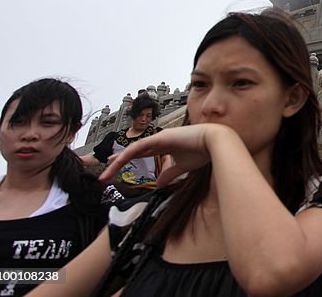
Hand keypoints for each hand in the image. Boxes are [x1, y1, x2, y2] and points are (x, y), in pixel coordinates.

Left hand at [99, 123, 239, 186]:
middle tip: (106, 169)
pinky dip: (126, 156)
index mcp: (166, 145)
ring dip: (118, 162)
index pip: (143, 152)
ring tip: (106, 174)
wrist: (216, 142)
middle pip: (135, 150)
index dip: (130, 159)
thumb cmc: (203, 151)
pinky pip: (138, 147)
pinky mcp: (160, 137)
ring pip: (133, 150)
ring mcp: (159, 137)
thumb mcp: (183, 167)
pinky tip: (118, 163)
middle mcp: (160, 139)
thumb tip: (158, 184)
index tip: (118, 165)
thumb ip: (169, 174)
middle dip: (119, 160)